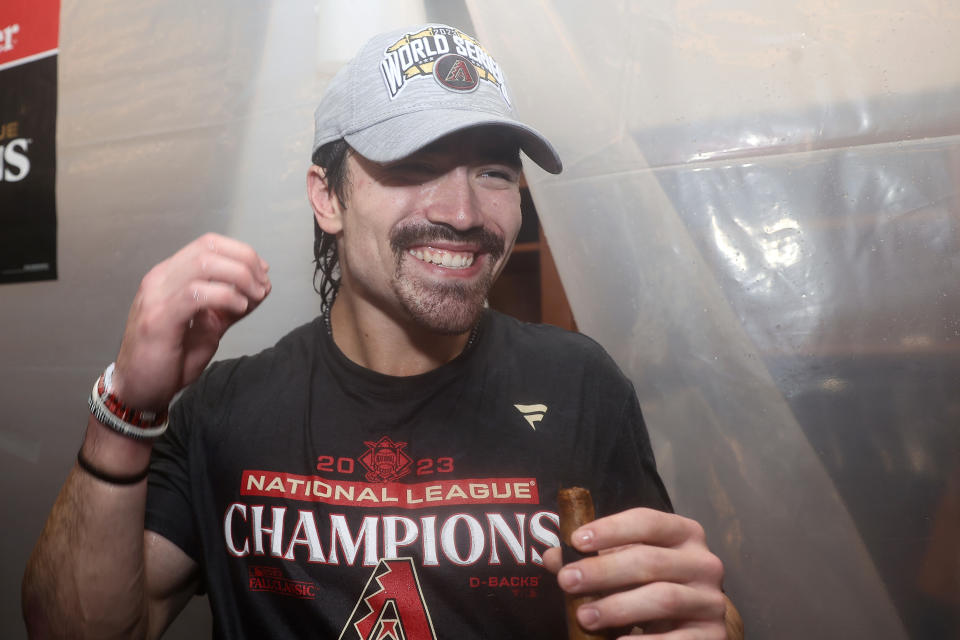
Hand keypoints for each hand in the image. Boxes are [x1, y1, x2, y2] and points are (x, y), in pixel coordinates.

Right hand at [112, 233, 270, 408]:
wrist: (137, 390)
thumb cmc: (168, 360)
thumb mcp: (207, 328)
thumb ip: (228, 307)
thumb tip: (259, 288)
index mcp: (170, 276)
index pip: (208, 244)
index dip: (241, 253)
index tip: (263, 274)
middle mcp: (160, 279)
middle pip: (209, 247)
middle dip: (245, 261)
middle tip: (262, 286)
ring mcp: (156, 296)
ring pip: (204, 264)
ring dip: (239, 277)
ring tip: (253, 297)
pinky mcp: (158, 318)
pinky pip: (196, 293)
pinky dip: (225, 296)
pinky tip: (238, 308)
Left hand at [543, 507, 728, 638]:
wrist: (696, 622)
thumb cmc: (653, 584)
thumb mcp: (626, 564)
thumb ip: (593, 558)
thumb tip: (552, 558)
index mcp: (684, 533)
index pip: (647, 521)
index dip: (611, 529)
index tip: (576, 541)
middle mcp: (704, 562)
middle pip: (650, 561)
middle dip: (604, 571)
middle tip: (568, 581)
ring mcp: (712, 600)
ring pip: (663, 598)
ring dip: (618, 607)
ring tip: (585, 616)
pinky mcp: (714, 635)